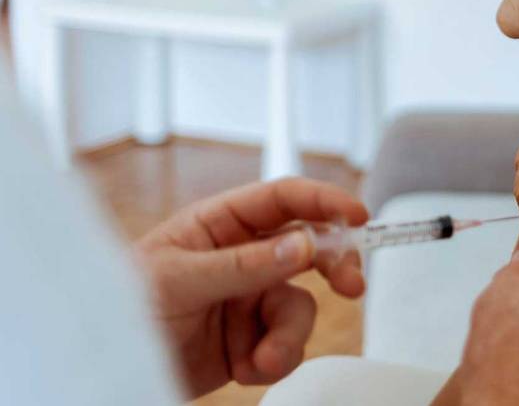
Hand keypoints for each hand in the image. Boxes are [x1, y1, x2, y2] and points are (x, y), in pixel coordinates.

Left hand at [133, 178, 368, 397]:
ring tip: (265, 362)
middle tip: (352, 288)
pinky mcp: (250, 339)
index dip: (324, 202)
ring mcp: (248, 299)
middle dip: (333, 267)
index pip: (282, 200)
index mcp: (218, 225)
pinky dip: (272, 360)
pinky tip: (243, 370)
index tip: (358, 216)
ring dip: (289, 336)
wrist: (105, 374)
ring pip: (299, 306)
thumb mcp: (177, 281)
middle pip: (309, 248)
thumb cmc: (121, 311)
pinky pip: (286, 344)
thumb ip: (243, 264)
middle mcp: (241, 256)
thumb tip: (305, 244)